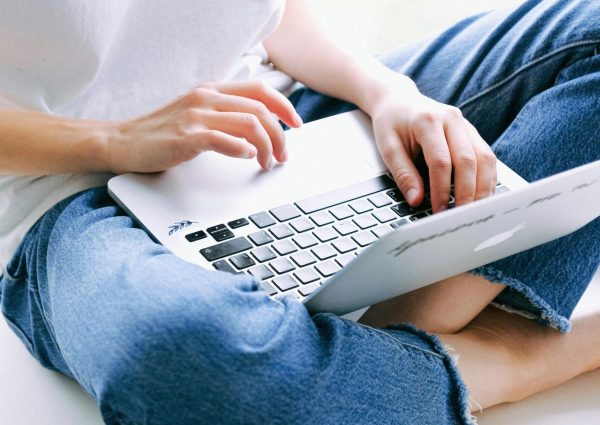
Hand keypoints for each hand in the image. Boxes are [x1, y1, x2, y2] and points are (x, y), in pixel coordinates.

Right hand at [106, 81, 302, 173]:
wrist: (121, 142)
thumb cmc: (161, 133)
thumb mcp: (196, 115)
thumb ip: (223, 116)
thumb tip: (258, 129)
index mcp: (211, 91)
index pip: (259, 90)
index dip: (284, 106)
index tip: (296, 123)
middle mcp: (206, 98)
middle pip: (260, 109)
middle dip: (280, 134)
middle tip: (283, 155)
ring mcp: (195, 116)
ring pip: (248, 124)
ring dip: (266, 146)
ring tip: (267, 163)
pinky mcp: (186, 137)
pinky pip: (223, 140)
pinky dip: (241, 149)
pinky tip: (248, 157)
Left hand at [369, 77, 496, 212]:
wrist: (398, 99)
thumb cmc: (391, 122)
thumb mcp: (388, 147)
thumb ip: (403, 174)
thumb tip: (416, 200)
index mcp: (428, 120)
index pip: (441, 161)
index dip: (442, 189)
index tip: (438, 210)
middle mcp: (452, 119)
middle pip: (469, 160)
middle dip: (467, 192)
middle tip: (460, 215)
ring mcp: (465, 124)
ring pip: (484, 158)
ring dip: (482, 187)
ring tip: (474, 210)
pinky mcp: (471, 132)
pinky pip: (486, 156)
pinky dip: (486, 178)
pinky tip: (480, 195)